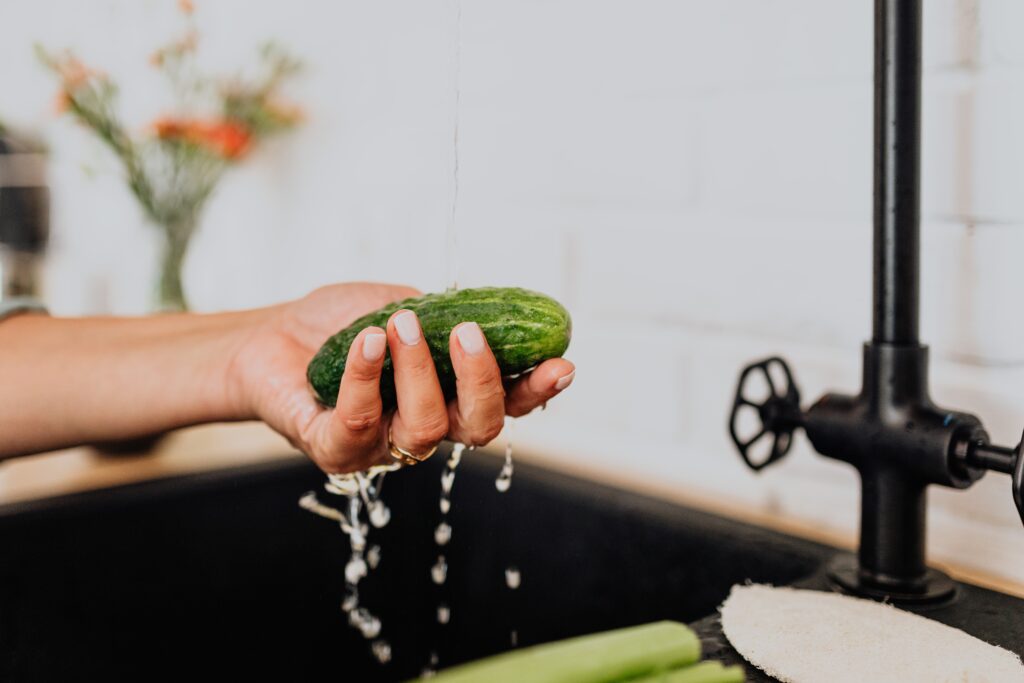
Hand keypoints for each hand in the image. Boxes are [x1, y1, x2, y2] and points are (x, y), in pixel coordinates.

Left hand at [231, 282, 575, 472]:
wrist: (268, 336)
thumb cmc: (339, 324)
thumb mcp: (404, 305)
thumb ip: (444, 316)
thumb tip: (483, 315)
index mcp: (449, 397)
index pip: (505, 403)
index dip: (536, 390)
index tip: (562, 363)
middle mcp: (423, 427)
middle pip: (478, 429)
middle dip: (483, 382)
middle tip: (468, 334)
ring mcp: (382, 445)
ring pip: (425, 428)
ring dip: (419, 372)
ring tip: (401, 323)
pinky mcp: (336, 449)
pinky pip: (361, 421)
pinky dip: (367, 376)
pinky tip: (368, 339)